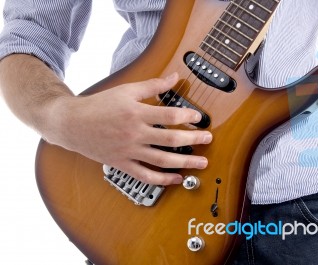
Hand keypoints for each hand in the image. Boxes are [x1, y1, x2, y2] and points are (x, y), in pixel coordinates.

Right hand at [47, 73, 211, 184]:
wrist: (72, 123)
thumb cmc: (99, 105)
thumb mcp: (126, 90)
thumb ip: (152, 85)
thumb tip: (174, 77)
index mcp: (136, 112)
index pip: (169, 115)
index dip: (188, 116)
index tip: (199, 118)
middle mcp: (135, 133)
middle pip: (170, 139)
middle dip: (193, 140)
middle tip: (208, 139)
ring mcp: (129, 151)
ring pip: (162, 160)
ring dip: (185, 162)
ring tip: (201, 163)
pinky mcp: (123, 164)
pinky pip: (145, 175)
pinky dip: (162, 179)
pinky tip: (176, 179)